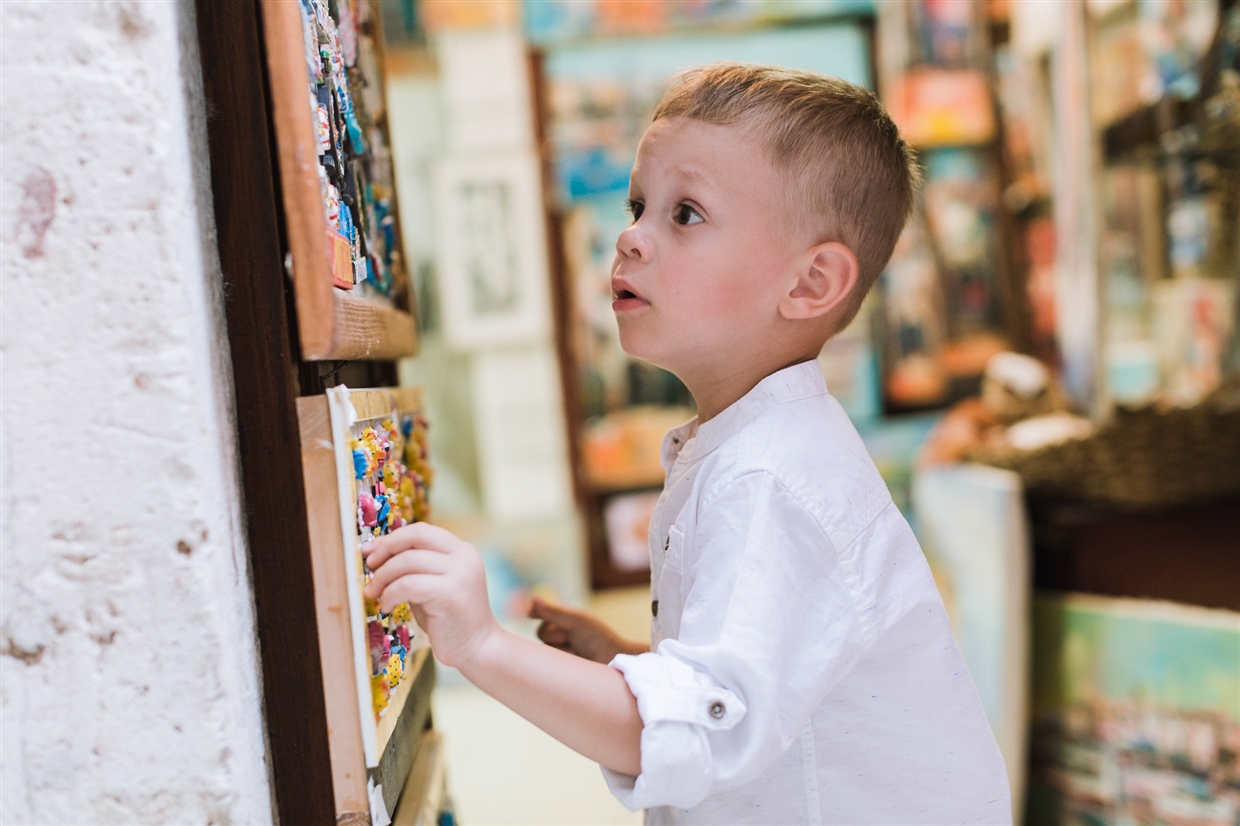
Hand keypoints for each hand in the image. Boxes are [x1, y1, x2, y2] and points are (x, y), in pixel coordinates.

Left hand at [362, 523, 498, 670]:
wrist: (477, 649)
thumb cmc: (449, 620)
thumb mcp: (432, 585)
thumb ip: (415, 568)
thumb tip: (378, 556)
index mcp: (461, 551)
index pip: (421, 531)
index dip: (392, 538)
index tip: (370, 551)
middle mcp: (463, 556)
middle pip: (415, 536)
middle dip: (385, 549)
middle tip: (369, 567)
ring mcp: (459, 573)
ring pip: (407, 561)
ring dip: (383, 577)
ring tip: (374, 593)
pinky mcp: (450, 593)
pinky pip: (407, 585)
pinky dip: (390, 594)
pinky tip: (387, 606)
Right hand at [528, 596, 648, 663]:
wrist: (613, 664)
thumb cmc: (598, 639)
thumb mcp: (574, 621)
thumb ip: (552, 612)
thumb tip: (532, 599)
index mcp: (567, 620)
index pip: (542, 615)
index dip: (537, 614)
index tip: (531, 614)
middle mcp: (563, 635)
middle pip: (541, 633)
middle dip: (551, 634)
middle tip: (566, 637)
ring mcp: (563, 653)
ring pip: (543, 650)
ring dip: (558, 650)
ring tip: (575, 652)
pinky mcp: (562, 669)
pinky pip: (547, 665)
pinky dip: (556, 663)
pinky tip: (571, 662)